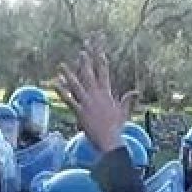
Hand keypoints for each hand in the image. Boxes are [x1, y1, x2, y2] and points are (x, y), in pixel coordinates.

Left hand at [55, 36, 136, 152]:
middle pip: (90, 76)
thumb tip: (136, 91)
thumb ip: (128, 100)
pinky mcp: (80, 112)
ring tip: (61, 65)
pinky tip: (55, 84)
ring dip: (68, 74)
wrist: (110, 140)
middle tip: (82, 52)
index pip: (104, 75)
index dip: (101, 63)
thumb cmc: (117, 127)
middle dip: (86, 63)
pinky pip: (69, 100)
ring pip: (76, 85)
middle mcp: (96, 96)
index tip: (100, 52)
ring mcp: (87, 103)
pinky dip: (62, 92)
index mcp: (106, 94)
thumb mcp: (124, 112)